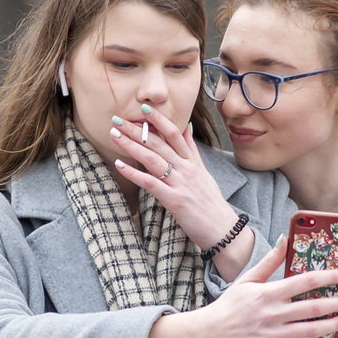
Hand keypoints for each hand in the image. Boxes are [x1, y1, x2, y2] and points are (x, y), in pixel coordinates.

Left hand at [110, 107, 252, 280]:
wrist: (223, 229)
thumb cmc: (210, 202)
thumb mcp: (203, 172)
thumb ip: (192, 150)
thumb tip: (188, 126)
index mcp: (192, 161)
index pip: (174, 133)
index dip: (158, 120)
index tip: (143, 108)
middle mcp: (186, 169)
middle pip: (159, 143)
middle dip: (136, 130)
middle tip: (117, 119)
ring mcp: (180, 183)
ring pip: (153, 158)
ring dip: (131, 145)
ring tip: (114, 135)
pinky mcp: (174, 200)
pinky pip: (150, 183)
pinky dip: (133, 173)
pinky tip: (119, 165)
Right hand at [205, 236, 337, 337]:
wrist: (209, 334)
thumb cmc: (229, 305)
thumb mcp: (247, 280)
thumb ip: (269, 261)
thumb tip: (285, 240)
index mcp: (267, 293)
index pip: (306, 281)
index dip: (329, 277)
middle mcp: (272, 314)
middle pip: (314, 307)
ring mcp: (273, 335)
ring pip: (312, 330)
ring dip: (334, 324)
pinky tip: (324, 337)